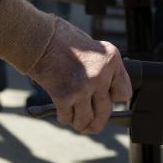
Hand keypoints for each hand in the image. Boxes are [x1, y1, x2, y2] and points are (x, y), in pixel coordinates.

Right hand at [28, 19, 131, 133]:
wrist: (38, 37)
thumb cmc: (61, 39)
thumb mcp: (91, 48)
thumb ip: (100, 68)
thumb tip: (103, 91)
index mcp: (111, 60)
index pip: (123, 93)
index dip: (114, 98)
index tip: (107, 100)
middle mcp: (101, 75)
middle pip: (105, 111)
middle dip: (97, 121)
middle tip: (91, 125)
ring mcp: (84, 87)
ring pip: (86, 120)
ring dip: (80, 123)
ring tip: (75, 122)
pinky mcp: (65, 96)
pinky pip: (68, 117)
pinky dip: (64, 117)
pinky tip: (62, 112)